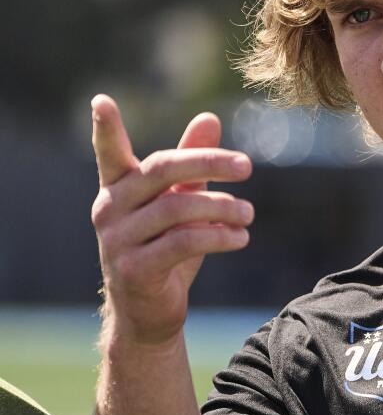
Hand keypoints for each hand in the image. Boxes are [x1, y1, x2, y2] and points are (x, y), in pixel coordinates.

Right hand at [90, 95, 253, 345]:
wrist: (149, 313)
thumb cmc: (167, 249)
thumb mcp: (181, 202)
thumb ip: (192, 163)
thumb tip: (209, 117)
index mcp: (119, 189)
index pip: (110, 153)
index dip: (105, 129)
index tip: (101, 101)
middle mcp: (110, 210)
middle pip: (162, 170)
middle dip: (209, 163)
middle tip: (247, 166)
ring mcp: (117, 241)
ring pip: (178, 208)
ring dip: (223, 208)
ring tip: (249, 214)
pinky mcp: (134, 270)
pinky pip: (183, 242)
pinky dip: (218, 237)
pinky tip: (241, 238)